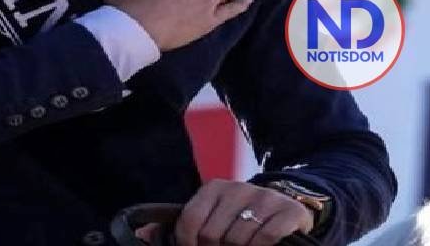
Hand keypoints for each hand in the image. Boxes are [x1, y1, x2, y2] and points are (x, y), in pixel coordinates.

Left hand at [135, 179, 314, 245]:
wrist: (286, 206)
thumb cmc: (240, 216)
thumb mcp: (211, 214)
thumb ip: (179, 224)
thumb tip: (142, 234)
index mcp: (215, 188)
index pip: (190, 221)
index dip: (188, 243)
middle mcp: (239, 188)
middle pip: (213, 235)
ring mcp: (265, 199)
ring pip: (238, 239)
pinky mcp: (287, 212)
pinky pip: (265, 238)